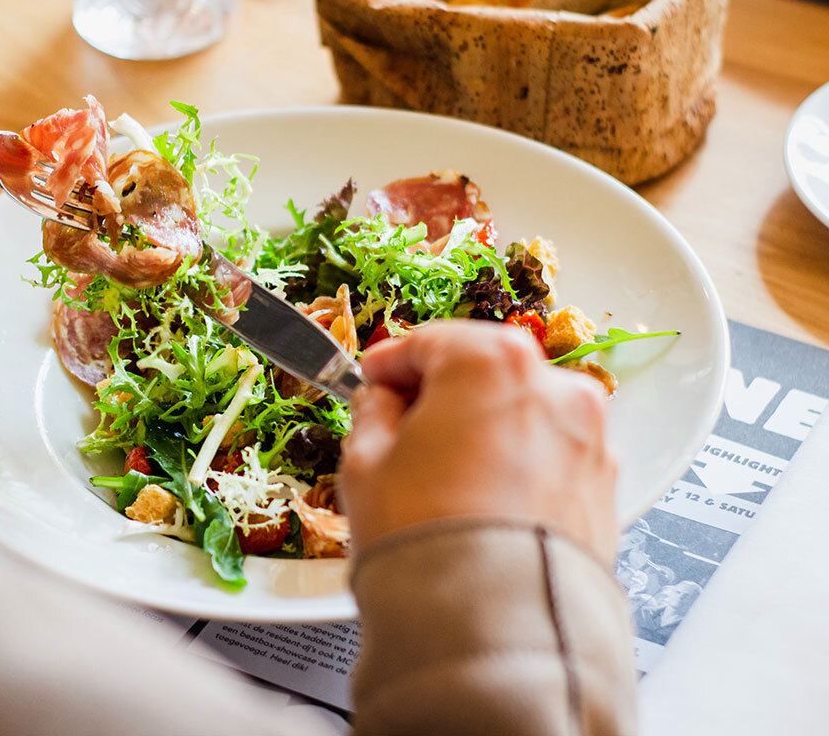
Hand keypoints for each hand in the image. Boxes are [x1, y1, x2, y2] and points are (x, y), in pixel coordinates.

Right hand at [341, 320, 616, 564]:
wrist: (492, 627)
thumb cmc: (427, 540)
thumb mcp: (364, 462)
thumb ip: (372, 411)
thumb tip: (382, 402)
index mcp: (489, 362)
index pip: (429, 340)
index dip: (390, 362)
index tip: (371, 379)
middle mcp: (552, 387)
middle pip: (483, 370)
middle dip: (441, 393)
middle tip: (401, 426)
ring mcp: (587, 437)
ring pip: (521, 413)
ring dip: (483, 428)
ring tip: (442, 475)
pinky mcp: (603, 486)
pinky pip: (549, 456)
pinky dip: (518, 464)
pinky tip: (481, 501)